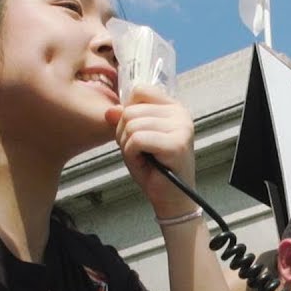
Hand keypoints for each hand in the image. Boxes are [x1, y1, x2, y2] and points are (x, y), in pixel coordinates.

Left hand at [104, 86, 197, 217]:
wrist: (171, 199)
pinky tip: (146, 163)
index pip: (139, 91)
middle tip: (140, 152)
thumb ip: (123, 120)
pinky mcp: (177, 144)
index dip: (127, 113)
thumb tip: (109, 111)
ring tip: (143, 158)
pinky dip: (132, 155)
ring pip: (132, 125)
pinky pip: (137, 140)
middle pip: (131, 110)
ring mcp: (181, 127)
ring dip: (128, 146)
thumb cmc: (154, 169)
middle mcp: (181, 113)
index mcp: (173, 107)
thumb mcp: (133, 139)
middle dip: (124, 134)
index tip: (137, 134)